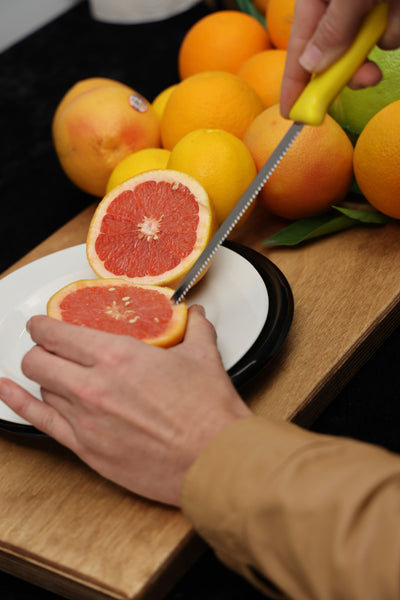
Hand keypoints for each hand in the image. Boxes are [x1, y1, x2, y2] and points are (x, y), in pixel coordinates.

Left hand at [0, 306, 250, 505]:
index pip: (56, 333)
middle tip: (48, 347)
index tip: (43, 324)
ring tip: (54, 373)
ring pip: (40, 389)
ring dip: (44, 378)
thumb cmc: (208, 414)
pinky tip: (10, 393)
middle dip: (39, 349)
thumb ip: (193, 328)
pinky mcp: (87, 451)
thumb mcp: (203, 357)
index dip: (43, 325)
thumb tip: (193, 315)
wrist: (213, 461)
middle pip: (38, 359)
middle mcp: (92, 386)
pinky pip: (40, 423)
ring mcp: (85, 421)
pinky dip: (21, 405)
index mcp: (116, 356)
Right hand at [280, 0, 399, 117]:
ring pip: (362, 49)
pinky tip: (396, 8)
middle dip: (350, 70)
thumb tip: (311, 65)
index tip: (292, 115)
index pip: (297, 51)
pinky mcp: (385, 11)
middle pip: (332, 57)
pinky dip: (394, 29)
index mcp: (314, 2)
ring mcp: (361, 10)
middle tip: (368, 77)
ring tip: (391, 19)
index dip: (293, 86)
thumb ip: (332, 28)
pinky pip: (386, 35)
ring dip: (377, 43)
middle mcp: (334, 9)